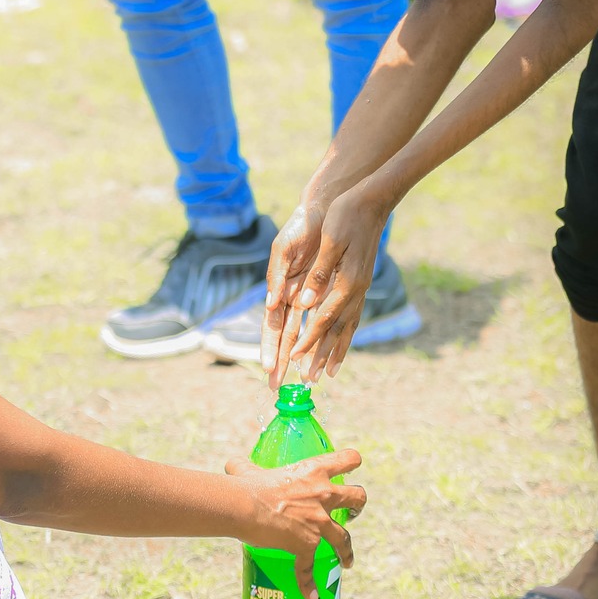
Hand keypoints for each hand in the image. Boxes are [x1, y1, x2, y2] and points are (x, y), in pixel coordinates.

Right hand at [226, 449, 366, 598]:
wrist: (245, 507)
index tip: (352, 469)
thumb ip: (247, 466)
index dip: (353, 463)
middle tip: (351, 512)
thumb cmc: (247, 484)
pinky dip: (309, 584)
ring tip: (346, 558)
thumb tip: (233, 465)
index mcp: (314, 471)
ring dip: (347, 550)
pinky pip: (309, 569)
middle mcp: (324, 495)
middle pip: (358, 496)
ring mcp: (319, 522)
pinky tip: (311, 594)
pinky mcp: (307, 545)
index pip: (348, 459)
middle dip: (358, 505)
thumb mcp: (250, 470)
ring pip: (346, 537)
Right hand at [261, 202, 323, 382]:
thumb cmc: (300, 228)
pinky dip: (324, 337)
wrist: (326, 211)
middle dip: (281, 360)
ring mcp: (310, 297)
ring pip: (304, 332)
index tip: (269, 369)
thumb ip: (276, 276)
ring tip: (300, 380)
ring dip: (302, 356)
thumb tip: (272, 304)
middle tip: (276, 387)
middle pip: (286, 336)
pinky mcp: (328, 291)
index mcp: (280, 288)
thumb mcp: (283, 249)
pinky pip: (326, 319)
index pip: (272, 326)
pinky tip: (323, 356)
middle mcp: (294, 297)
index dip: (270, 347)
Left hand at [265, 189, 386, 385]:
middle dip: (322, 354)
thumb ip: (320, 274)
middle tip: (310, 380)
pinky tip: (343, 342)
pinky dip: (347, 333)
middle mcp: (356, 289)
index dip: (309, 340)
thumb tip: (307, 303)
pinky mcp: (361, 281)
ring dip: (337, 350)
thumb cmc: (348, 215)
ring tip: (329, 373)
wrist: (374, 200)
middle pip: (337, 330)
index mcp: (347, 281)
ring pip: (348, 326)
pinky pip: (354, 315)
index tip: (295, 358)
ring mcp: (361, 287)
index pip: (324, 318)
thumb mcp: (331, 241)